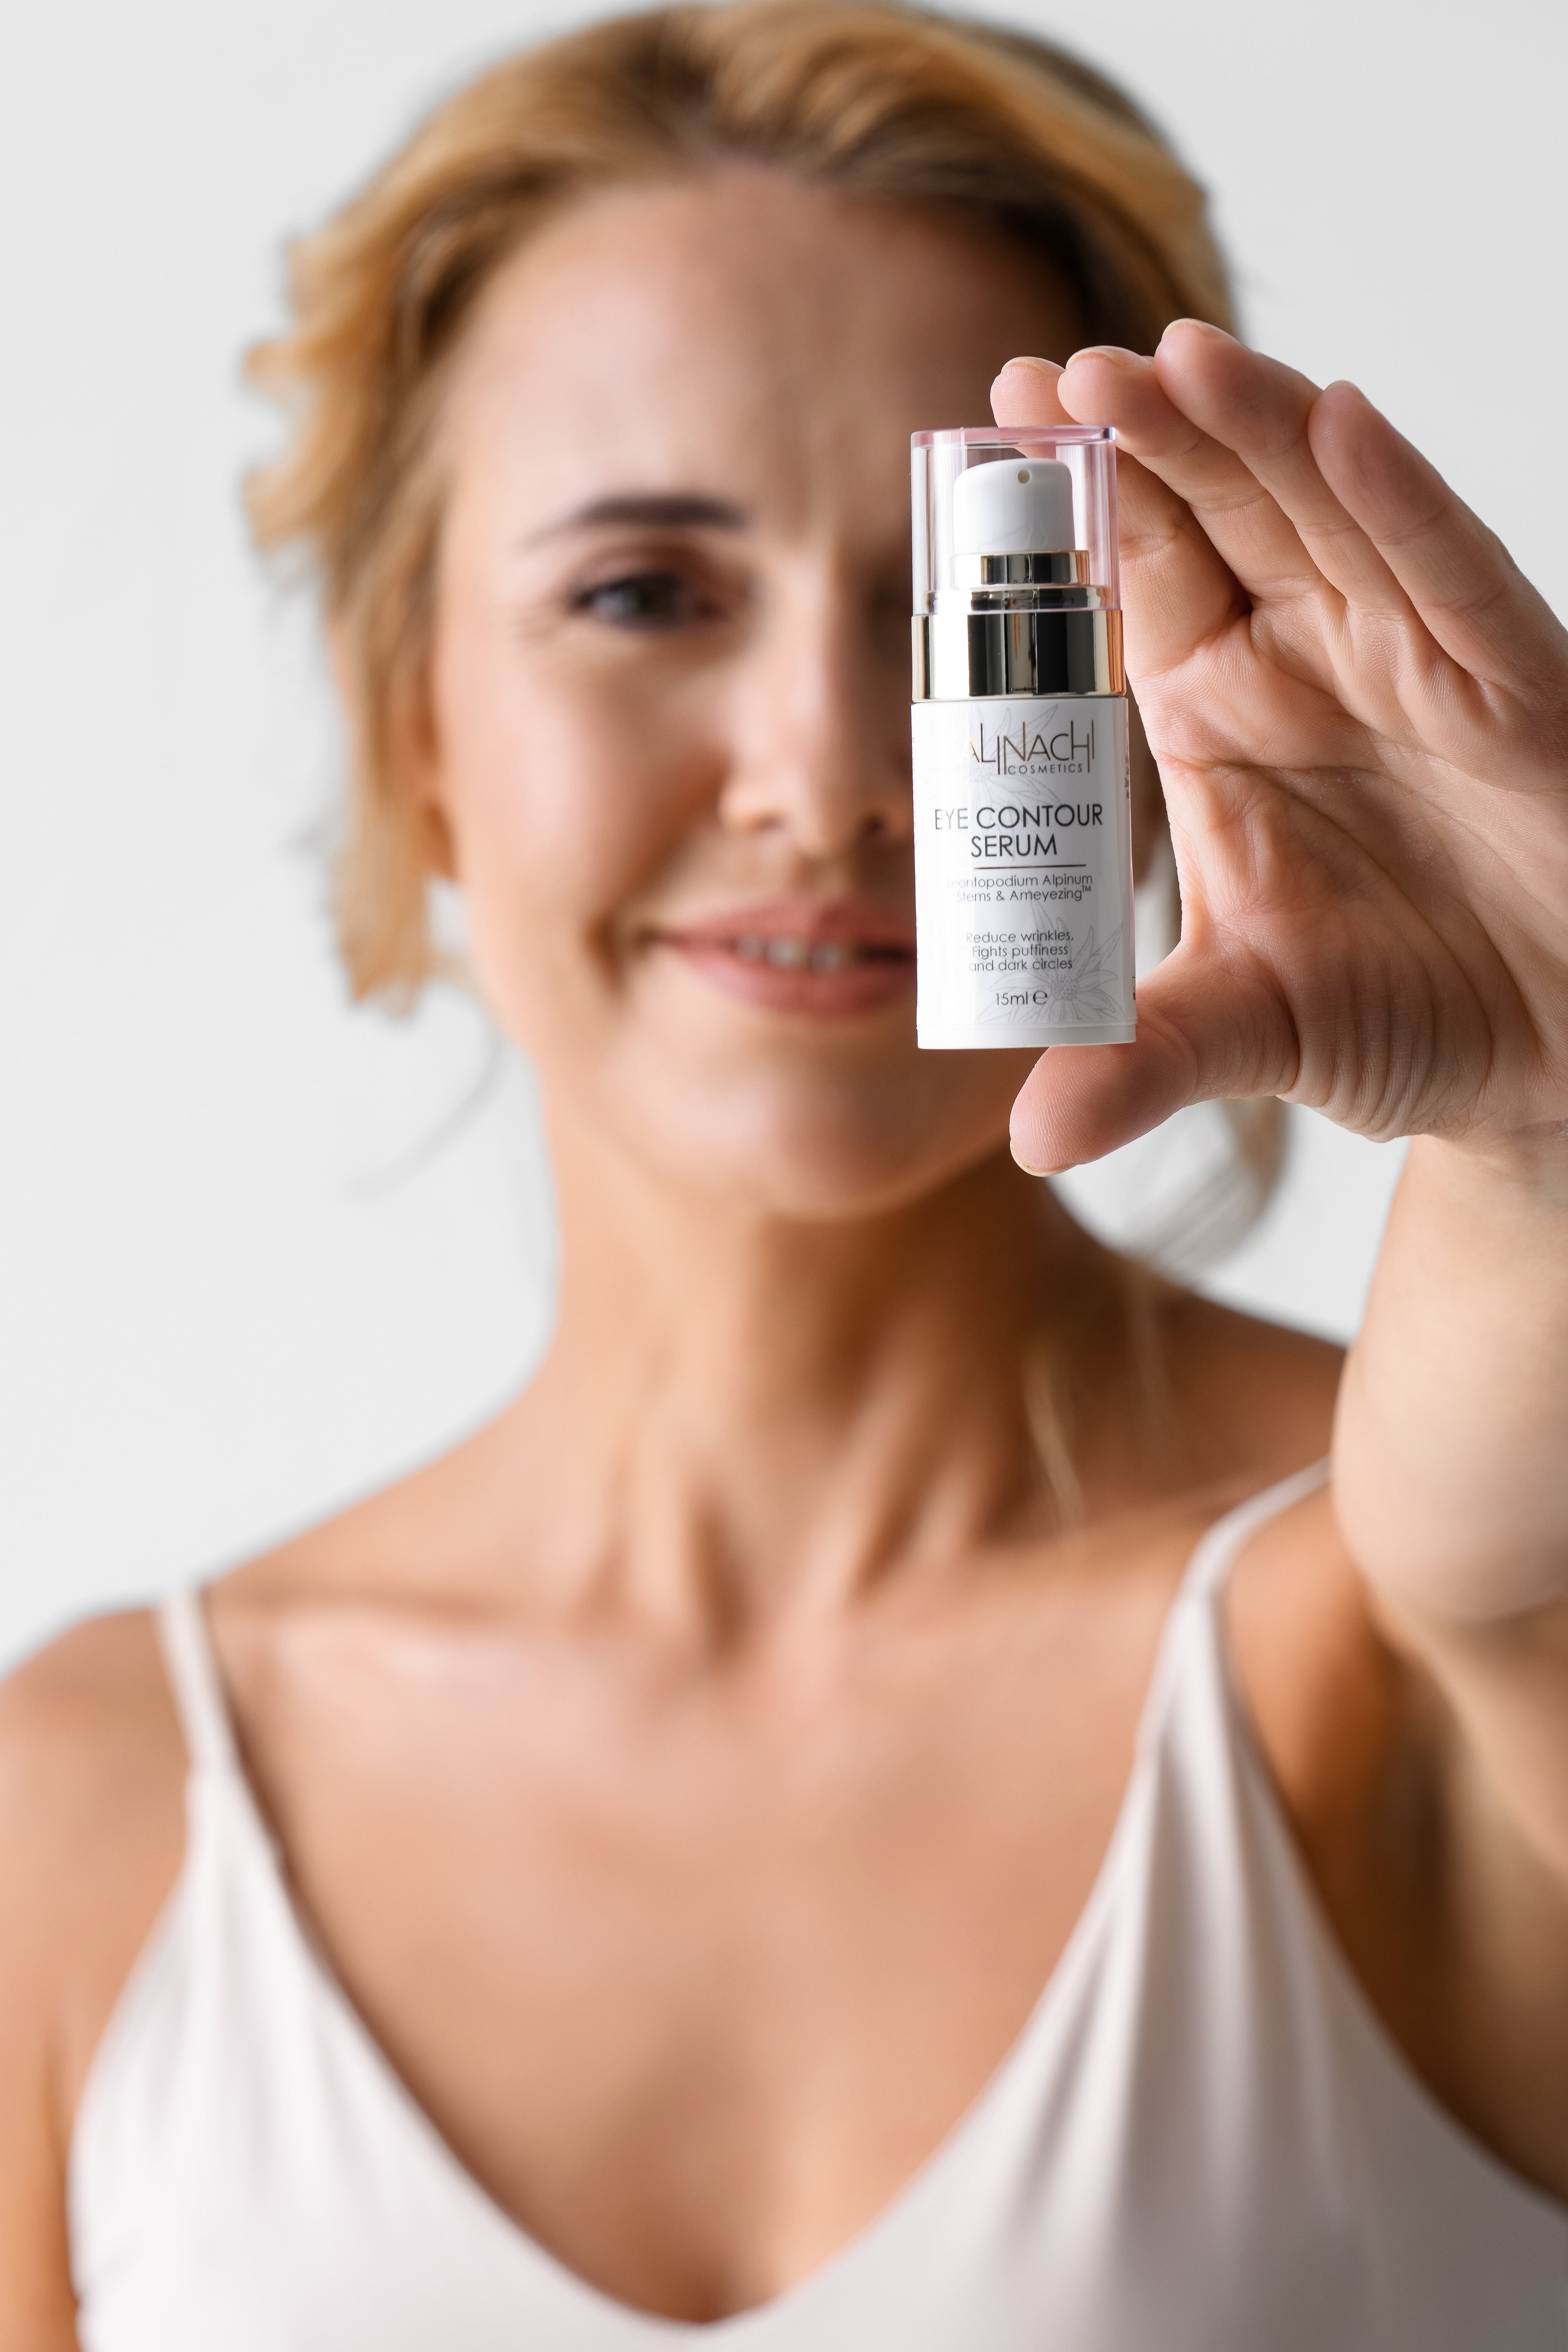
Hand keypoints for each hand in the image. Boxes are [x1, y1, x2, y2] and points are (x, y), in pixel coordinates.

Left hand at [992, 328, 1567, 1174]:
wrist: (1550, 1059)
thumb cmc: (1402, 1016)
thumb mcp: (1248, 1035)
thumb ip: (1140, 1065)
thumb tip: (1030, 1140)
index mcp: (1218, 713)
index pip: (1135, 579)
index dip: (1076, 504)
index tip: (995, 421)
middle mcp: (1307, 662)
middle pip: (1216, 515)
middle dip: (1144, 439)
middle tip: (1056, 372)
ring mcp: (1410, 660)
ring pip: (1326, 513)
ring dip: (1254, 433)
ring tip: (1169, 360)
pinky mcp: (1509, 687)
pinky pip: (1449, 575)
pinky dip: (1399, 501)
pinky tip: (1339, 422)